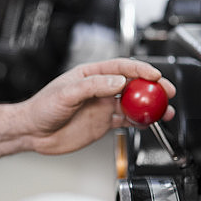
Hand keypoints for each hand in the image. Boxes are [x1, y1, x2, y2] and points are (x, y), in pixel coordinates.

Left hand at [17, 58, 175, 154]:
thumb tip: (117, 82)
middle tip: (166, 91)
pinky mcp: (103, 122)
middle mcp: (100, 89)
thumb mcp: (66, 93)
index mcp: (91, 74)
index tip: (153, 75)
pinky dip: (140, 121)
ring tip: (164, 111)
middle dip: (152, 87)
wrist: (33, 132)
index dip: (139, 70)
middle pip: (132, 85)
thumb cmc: (42, 107)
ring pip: (133, 103)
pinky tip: (149, 123)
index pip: (121, 68)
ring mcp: (103, 106)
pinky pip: (127, 120)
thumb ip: (92, 87)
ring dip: (150, 106)